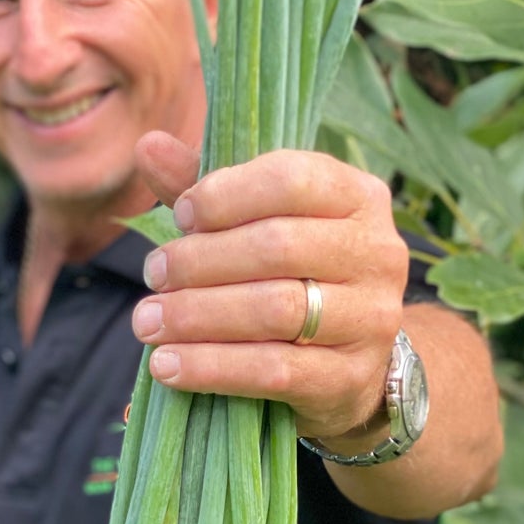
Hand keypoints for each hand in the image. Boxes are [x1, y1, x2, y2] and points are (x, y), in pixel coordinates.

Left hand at [132, 133, 408, 445]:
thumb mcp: (257, 224)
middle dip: (200, 260)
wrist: (350, 365)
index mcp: (359, 197)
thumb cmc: (293, 276)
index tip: (181, 216)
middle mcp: (377, 253)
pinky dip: (211, 367)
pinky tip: (166, 366)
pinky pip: (273, 370)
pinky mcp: (350, 377)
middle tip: (152, 274)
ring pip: (275, 309)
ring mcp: (371, 318)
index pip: (292, 179)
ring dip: (197, 315)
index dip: (227, 195)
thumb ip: (207, 189)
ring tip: (146, 322)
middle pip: (278, 246)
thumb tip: (148, 146)